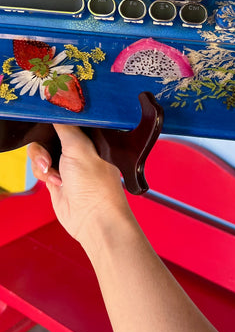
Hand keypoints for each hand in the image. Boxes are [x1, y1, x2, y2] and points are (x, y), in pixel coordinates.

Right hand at [27, 124, 130, 246]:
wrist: (93, 219)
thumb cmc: (97, 186)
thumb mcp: (80, 148)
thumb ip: (67, 128)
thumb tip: (57, 111)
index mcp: (90, 138)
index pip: (68, 121)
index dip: (55, 122)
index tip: (48, 125)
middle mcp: (78, 149)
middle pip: (49, 135)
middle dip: (44, 144)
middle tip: (50, 155)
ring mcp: (66, 165)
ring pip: (41, 151)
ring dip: (42, 160)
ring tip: (54, 172)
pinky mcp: (56, 179)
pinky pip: (40, 168)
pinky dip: (42, 173)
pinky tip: (55, 181)